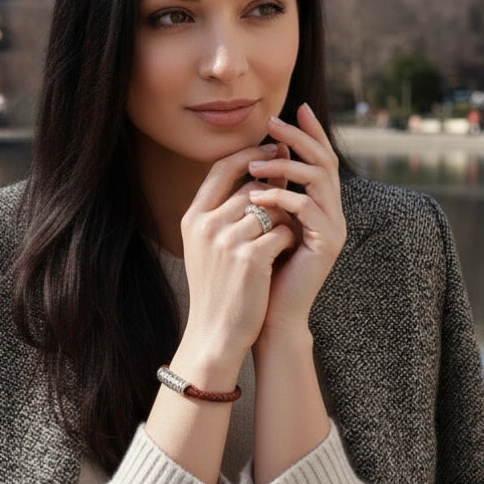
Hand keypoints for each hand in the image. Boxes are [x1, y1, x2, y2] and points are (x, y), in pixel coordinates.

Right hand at [177, 143, 298, 367]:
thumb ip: (225, 212)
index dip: (251, 154)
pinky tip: (285, 255)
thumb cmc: (218, 288)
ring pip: (272, 208)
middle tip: (289, 206)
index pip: (222, 168)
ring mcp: (226, 240)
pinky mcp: (250, 258)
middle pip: (252, 187)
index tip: (275, 150)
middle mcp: (206, 224)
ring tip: (283, 240)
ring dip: (285, 220)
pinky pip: (283, 231)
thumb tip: (259, 177)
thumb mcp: (209, 246)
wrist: (216, 333)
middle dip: (275, 195)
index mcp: (193, 218)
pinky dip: (290, 240)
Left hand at [246, 103, 344, 339]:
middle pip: (325, 161)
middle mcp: (334, 213)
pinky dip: (282, 197)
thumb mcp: (264, 222)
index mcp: (321, 205)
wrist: (270, 314)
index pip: (320, 158)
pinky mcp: (327, 244)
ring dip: (285, 165)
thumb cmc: (263, 270)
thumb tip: (258, 156)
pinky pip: (307, 209)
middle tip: (272, 121)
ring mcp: (334, 227)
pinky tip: (257, 195)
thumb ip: (270, 193)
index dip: (310, 131)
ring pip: (319, 179)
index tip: (293, 107)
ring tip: (255, 165)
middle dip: (299, 137)